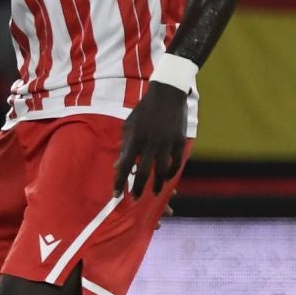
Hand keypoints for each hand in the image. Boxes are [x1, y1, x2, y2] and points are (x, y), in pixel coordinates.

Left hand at [113, 81, 187, 197]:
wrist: (167, 95)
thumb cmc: (143, 112)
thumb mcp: (129, 127)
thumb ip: (124, 147)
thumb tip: (118, 167)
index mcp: (134, 139)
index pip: (124, 166)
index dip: (119, 182)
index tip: (116, 195)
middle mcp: (150, 143)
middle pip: (143, 173)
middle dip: (138, 189)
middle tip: (135, 200)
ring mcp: (166, 143)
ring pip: (162, 171)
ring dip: (157, 185)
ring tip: (154, 194)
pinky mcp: (179, 142)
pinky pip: (176, 163)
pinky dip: (171, 173)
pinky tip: (167, 179)